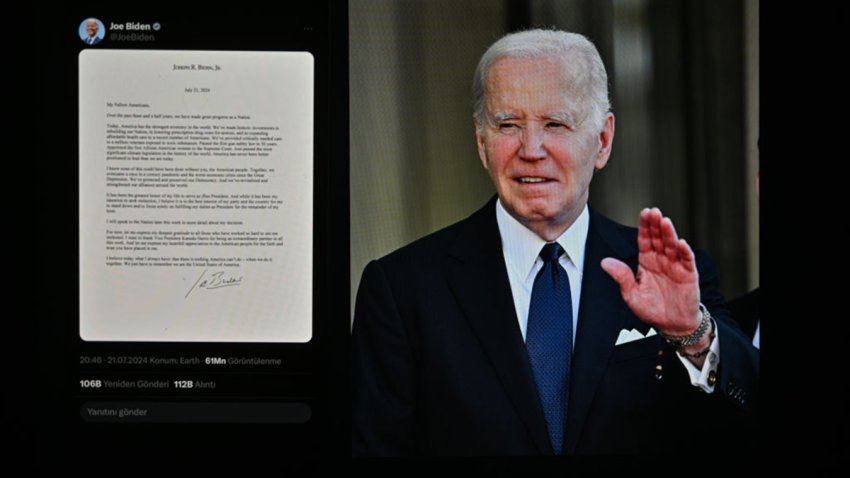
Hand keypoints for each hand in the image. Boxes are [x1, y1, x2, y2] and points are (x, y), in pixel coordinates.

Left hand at [601, 208, 699, 335]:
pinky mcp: (688, 275)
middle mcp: (661, 260)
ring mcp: (675, 266)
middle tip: (654, 212)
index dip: (644, 227)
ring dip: (669, 234)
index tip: (644, 213)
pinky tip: (681, 243)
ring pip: (672, 246)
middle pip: (658, 238)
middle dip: (656, 225)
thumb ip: (621, 277)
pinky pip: (686, 261)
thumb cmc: (651, 308)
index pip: (644, 240)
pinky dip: (685, 252)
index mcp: (647, 261)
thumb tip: (604, 262)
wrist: (671, 324)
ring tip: (665, 222)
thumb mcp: (631, 294)